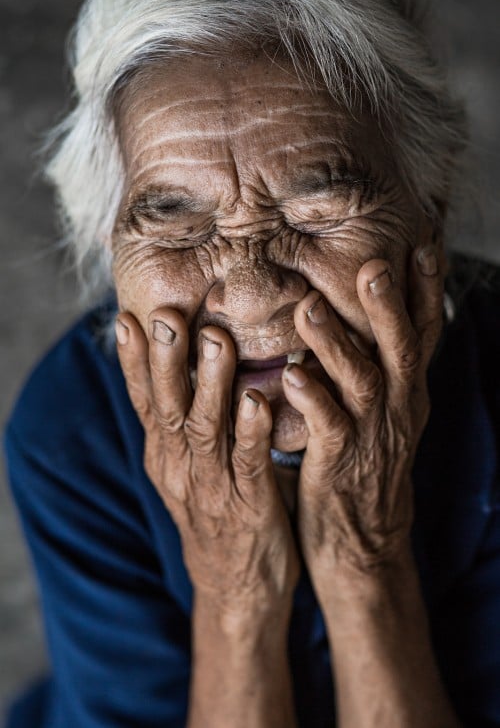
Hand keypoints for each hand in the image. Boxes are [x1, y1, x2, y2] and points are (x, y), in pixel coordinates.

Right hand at [115, 310, 299, 618]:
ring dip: (210, 384)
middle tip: (166, 315)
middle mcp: (180, 468)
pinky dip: (250, 431)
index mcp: (166, 455)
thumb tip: (189, 367)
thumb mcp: (192, 468)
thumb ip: (190, 423)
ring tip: (216, 342)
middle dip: (166, 359)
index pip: (145, 401)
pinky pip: (248, 463)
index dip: (135, 361)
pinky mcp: (248, 506)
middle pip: (169, 406)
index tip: (129, 317)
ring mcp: (211, 488)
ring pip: (206, 428)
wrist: (238, 591)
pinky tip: (256, 400)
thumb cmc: (220, 514)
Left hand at [281, 245, 443, 591]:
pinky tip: (290, 378)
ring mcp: (371, 436)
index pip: (423, 332)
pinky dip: (310, 401)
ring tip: (308, 309)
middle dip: (386, 306)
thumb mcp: (381, 412)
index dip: (425, 290)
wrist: (361, 541)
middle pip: (399, 349)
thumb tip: (360, 313)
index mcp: (406, 390)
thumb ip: (373, 365)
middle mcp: (397, 407)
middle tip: (372, 264)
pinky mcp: (339, 464)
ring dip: (336, 345)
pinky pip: (327, 428)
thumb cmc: (363, 463)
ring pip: (361, 382)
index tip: (424, 244)